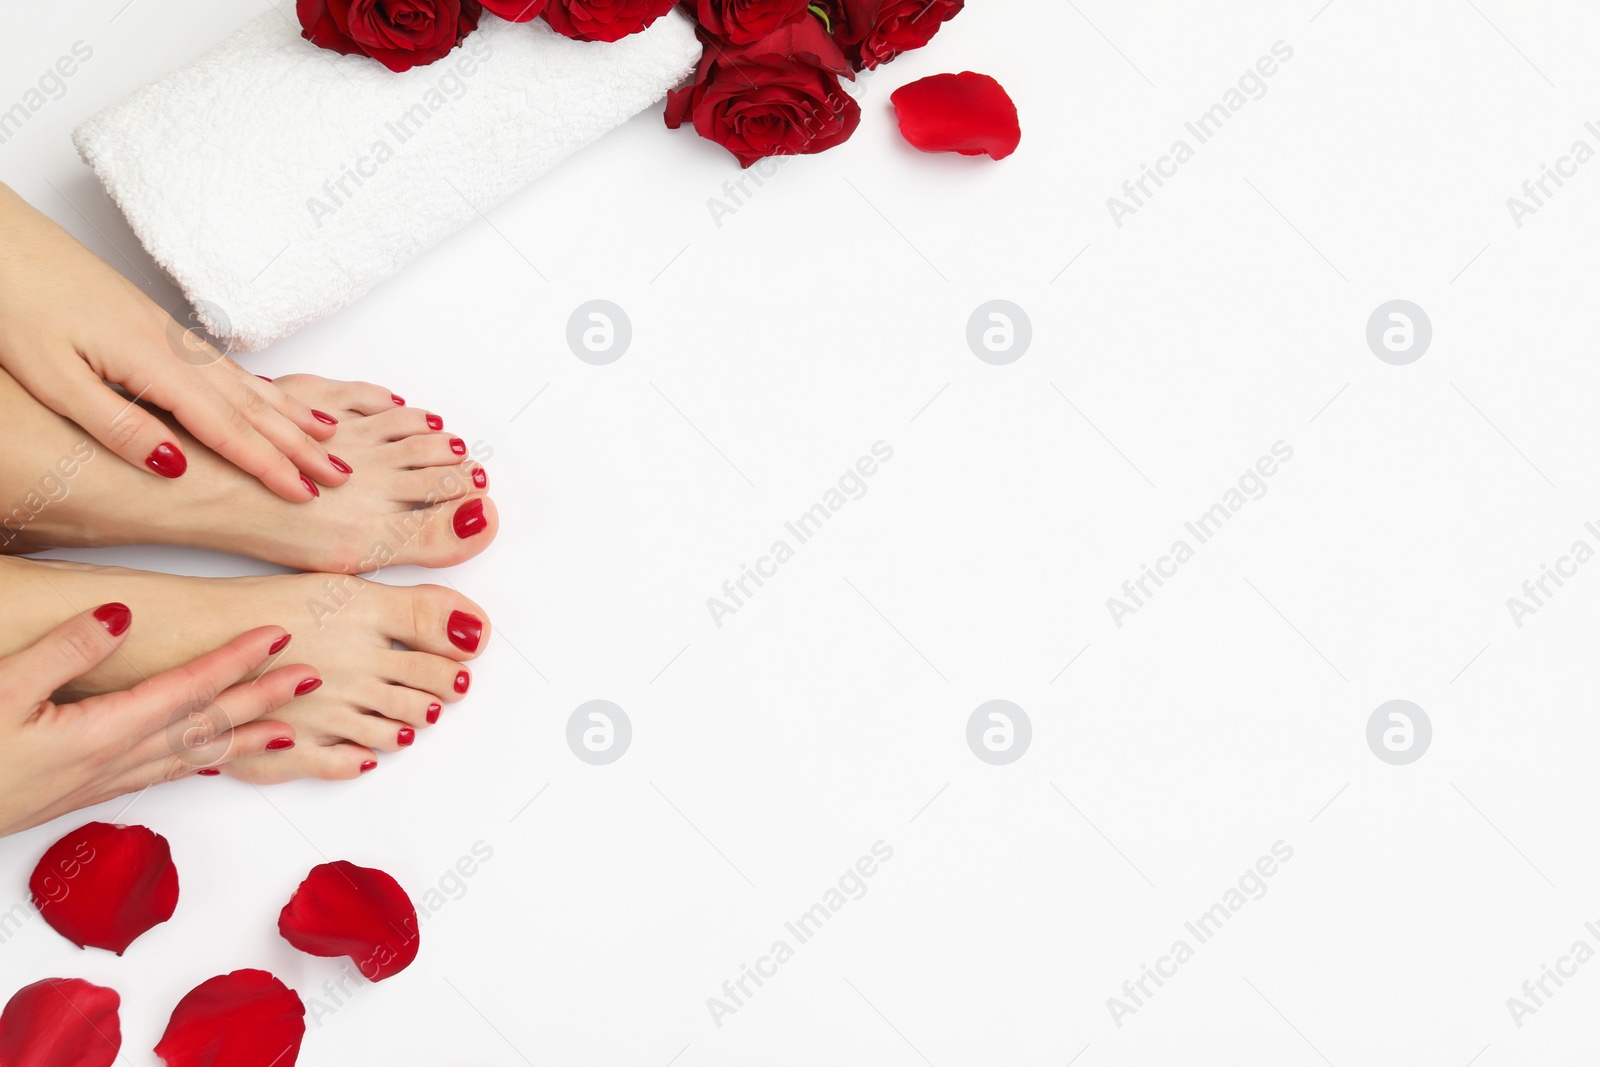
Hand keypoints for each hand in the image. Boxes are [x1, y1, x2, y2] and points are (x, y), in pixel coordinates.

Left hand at [0, 182, 348, 502]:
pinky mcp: (158, 326)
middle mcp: (173, 347)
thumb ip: (116, 425)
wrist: (3, 241)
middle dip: (297, 445)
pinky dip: (261, 389)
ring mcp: (170, 334)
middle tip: (339, 475)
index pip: (224, 429)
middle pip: (249, 407)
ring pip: (244, 384)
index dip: (268, 466)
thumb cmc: (17, 303)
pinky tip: (271, 397)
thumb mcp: (53, 379)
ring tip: (328, 437)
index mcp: (152, 364)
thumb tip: (175, 467)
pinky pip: (226, 367)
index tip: (304, 494)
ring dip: (288, 415)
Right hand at [0, 604, 314, 837]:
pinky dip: (199, 761)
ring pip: (191, 755)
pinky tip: (210, 758)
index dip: (236, 661)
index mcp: (100, 734)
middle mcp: (113, 762)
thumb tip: (120, 611)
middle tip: (313, 677)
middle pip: (206, 725)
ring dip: (245, 738)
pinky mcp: (85, 793)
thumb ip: (62, 650)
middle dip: (264, 698)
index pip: (188, 691)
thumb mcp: (0, 690)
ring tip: (290, 728)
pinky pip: (163, 773)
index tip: (278, 638)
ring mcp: (101, 782)